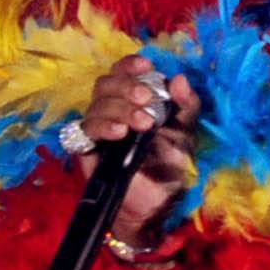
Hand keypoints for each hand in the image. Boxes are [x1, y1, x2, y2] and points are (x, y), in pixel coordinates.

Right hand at [78, 55, 198, 246]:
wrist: (157, 204)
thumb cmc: (170, 167)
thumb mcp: (186, 134)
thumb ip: (186, 107)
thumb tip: (180, 79)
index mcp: (133, 101)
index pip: (122, 72)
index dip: (129, 65)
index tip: (146, 66)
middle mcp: (112, 110)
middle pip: (105, 84)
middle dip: (126, 86)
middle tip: (147, 99)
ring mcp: (97, 129)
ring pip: (96, 104)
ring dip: (120, 108)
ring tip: (144, 123)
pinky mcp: (86, 150)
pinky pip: (84, 130)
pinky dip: (102, 127)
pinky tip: (120, 133)